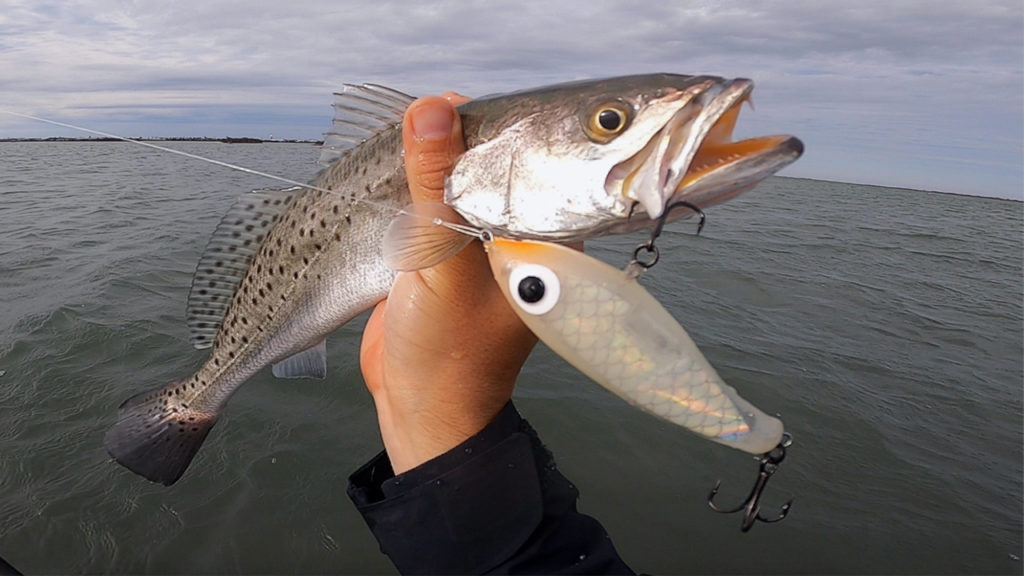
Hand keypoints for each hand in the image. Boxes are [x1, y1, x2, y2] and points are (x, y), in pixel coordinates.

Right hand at [359, 95, 537, 473]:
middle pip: (494, 167)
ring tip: (404, 130)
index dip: (499, 127)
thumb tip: (432, 108)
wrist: (418, 409)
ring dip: (431, 162)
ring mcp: (481, 244)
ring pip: (459, 184)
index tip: (455, 102)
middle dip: (459, 138)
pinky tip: (393, 165)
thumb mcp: (444, 261)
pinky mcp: (446, 256)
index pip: (535, 161)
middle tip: (424, 113)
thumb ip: (437, 185)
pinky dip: (412, 187)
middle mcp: (520, 234)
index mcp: (546, 235)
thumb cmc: (449, 349)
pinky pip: (433, 207)